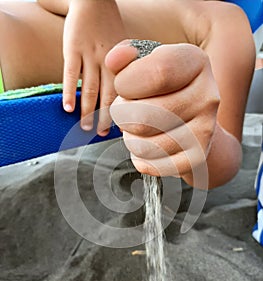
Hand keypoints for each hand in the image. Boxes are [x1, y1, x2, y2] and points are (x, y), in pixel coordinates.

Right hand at [63, 0, 126, 134]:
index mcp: (123, 62)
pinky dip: (69, 92)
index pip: (124, 93)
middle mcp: (109, 61)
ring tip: (85, 127)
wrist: (93, 0)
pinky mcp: (73, 48)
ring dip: (87, 110)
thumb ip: (126, 70)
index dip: (121, 112)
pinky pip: (71, 74)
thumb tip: (127, 96)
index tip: (119, 127)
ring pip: (90, 88)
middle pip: (108, 95)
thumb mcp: (125, 48)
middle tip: (101, 134)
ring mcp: (90, 55)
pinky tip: (68, 108)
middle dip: (105, 117)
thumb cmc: (109, 28)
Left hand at [105, 42, 219, 179]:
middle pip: (145, 115)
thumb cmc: (161, 88)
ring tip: (137, 128)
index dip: (127, 83)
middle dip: (122, 114)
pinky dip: (140, 158)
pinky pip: (154, 165)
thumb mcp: (146, 63)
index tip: (123, 86)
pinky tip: (146, 145)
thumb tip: (114, 60)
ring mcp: (205, 129)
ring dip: (129, 138)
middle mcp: (208, 95)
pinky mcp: (197, 156)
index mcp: (195, 62)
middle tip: (126, 111)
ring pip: (145, 145)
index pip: (157, 73)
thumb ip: (126, 57)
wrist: (194, 118)